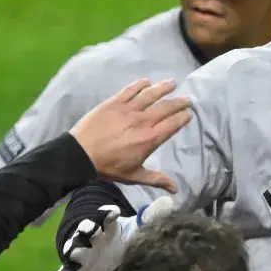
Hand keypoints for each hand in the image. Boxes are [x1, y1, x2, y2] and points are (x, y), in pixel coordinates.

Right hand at [55, 198, 173, 270]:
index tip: (113, 211)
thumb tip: (169, 201)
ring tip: (73, 250)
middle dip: (87, 227)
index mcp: (107, 227)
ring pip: (75, 248)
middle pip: (88, 229)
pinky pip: (67, 270)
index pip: (106, 217)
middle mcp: (93, 237)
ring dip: (74, 248)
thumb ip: (150, 218)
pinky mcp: (76, 267)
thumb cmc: (118, 241)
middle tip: (90, 227)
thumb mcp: (134, 230)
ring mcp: (83, 252)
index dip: (108, 214)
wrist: (101, 258)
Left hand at [70, 78, 191, 193]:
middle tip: (187, 98)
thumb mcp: (134, 176)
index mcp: (150, 139)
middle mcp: (143, 121)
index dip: (183, 117)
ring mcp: (128, 109)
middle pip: (166, 107)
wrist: (81, 154)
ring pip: (150, 94)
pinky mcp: (114, 102)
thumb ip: (156, 179)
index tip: (189, 113)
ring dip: (163, 88)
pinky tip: (147, 81)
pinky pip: (130, 90)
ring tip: (173, 83)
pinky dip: (140, 84)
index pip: (173, 124)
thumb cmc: (108, 167)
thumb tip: (175, 189)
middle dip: (179, 102)